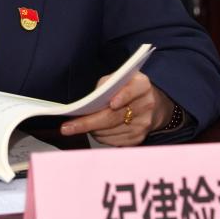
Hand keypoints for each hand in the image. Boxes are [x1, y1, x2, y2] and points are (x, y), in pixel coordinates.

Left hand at [58, 72, 174, 146]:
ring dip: (91, 130)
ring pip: (110, 131)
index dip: (123, 97)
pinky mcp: (138, 138)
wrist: (151, 105)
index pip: (132, 90)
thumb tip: (90, 100)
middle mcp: (146, 105)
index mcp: (142, 85)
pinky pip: (113, 140)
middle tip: (68, 127)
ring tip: (76, 126)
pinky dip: (100, 136)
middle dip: (88, 123)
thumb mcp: (119, 78)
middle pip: (115, 116)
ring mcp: (143, 124)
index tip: (111, 103)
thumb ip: (106, 84)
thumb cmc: (127, 88)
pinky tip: (94, 130)